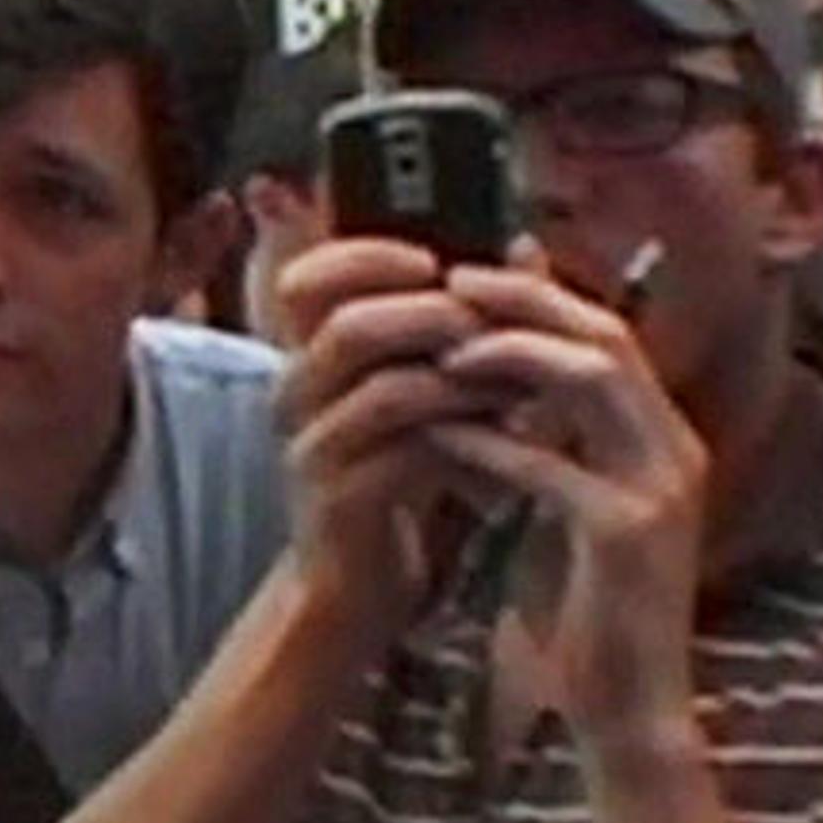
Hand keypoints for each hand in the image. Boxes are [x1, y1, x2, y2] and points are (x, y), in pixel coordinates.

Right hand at [272, 238, 495, 643]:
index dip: (364, 258)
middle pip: (352, 327)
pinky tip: (513, 442)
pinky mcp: (342, 498)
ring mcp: (313, 448)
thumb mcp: (423, 384)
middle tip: (496, 330)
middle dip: (438, 319)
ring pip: (391, 390)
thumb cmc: (396, 468)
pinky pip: (413, 453)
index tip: (430, 263)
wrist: (355, 575)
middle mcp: (294, 394)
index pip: (304, 280)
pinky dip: (472, 442)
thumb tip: (528, 248)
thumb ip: (465, 318)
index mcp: (304, 355)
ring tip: (523, 388)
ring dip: (469, 384)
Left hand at [419, 264, 709, 739]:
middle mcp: (676, 451)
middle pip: (610, 337)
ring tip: (444, 346)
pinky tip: (438, 431)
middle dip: (530, 301)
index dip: (543, 297)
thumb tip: (498, 391)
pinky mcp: (629, 533)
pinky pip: (555, 464)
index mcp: (662, 441)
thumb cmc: (585, 613)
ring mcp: (662, 488)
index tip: (470, 277)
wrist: (622, 707)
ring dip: (514, 354)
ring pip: (596, 380)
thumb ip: (547, 448)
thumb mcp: (565, 511)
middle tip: (451, 283)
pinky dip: (494, 440)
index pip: (612, 336)